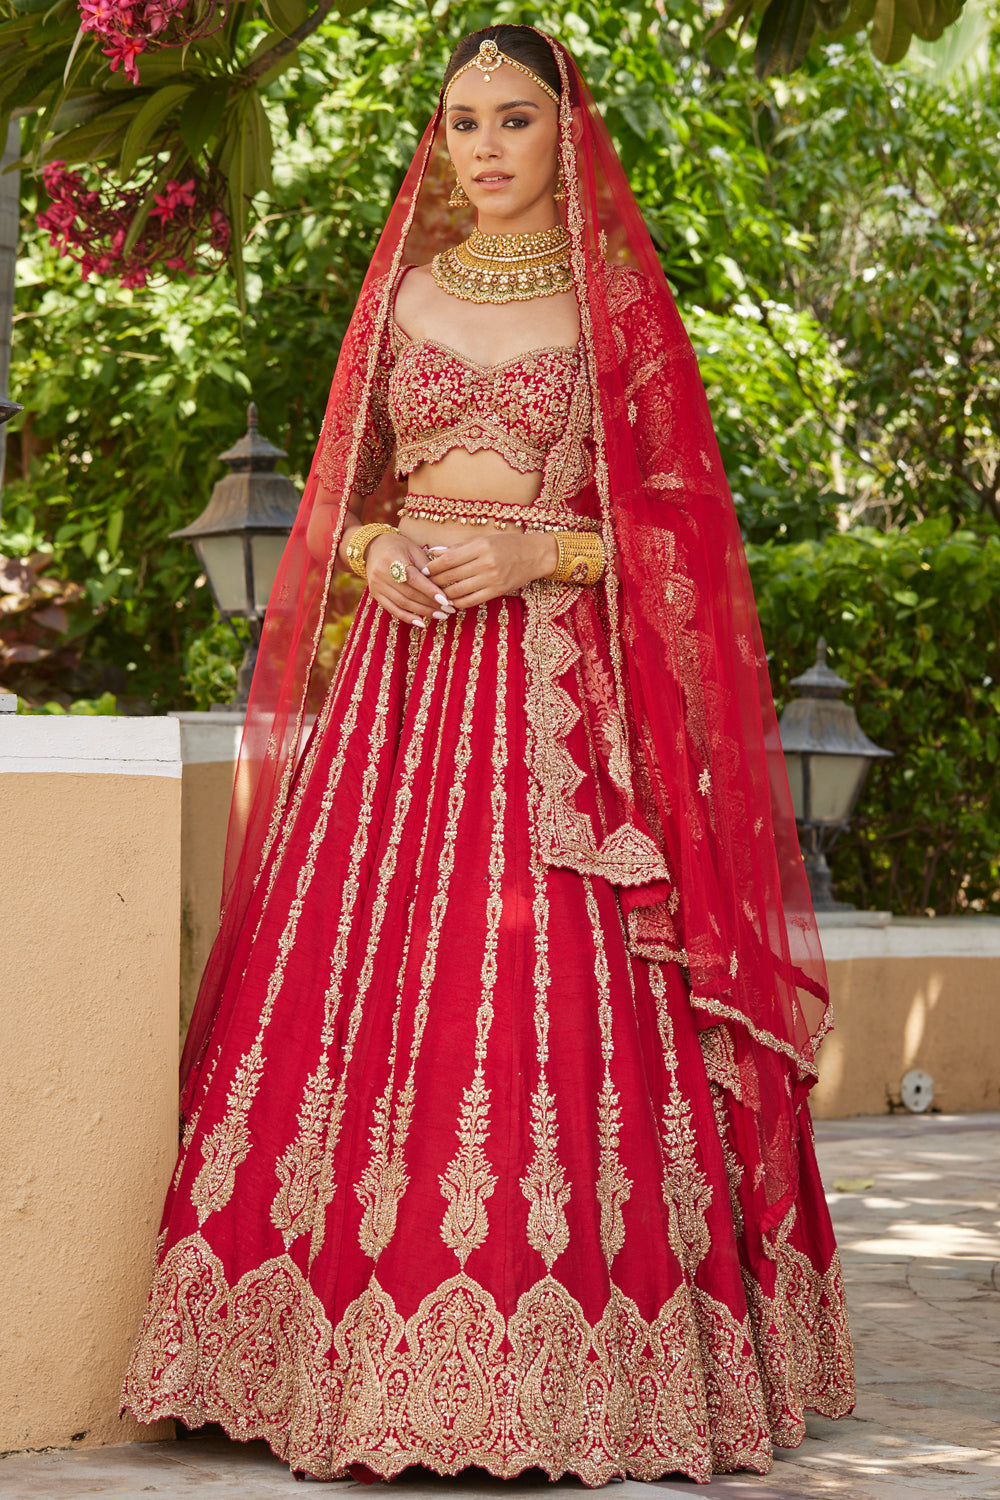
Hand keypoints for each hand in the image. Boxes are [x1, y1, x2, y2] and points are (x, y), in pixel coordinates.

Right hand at [363, 532, 456, 626]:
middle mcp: (382, 573)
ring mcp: (377, 585)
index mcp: (393, 558)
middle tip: (448, 610)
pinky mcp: (376, 594)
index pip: (414, 579)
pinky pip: (392, 609)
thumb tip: (444, 586)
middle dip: (431, 604)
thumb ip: (426, 566)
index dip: (430, 591)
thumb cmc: (399, 546)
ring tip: (441, 616)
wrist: (374, 546)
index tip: (446, 601)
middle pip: (409, 594)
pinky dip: (407, 617)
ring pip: (403, 603)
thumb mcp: (414, 549)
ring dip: (423, 612)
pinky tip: (421, 623)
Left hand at [426, 531, 557, 609]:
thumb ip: (458, 547)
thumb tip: (434, 552)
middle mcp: (486, 563)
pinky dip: (458, 602)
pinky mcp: (497, 591)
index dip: (432, 567)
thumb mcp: (483, 539)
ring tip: (436, 593)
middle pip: (451, 576)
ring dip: (444, 594)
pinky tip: (452, 600)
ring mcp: (492, 579)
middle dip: (435, 581)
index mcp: (480, 547)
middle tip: (424, 584)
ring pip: (458, 591)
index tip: (423, 570)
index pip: (448, 559)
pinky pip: (471, 601)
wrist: (535, 555)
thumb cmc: (507, 544)